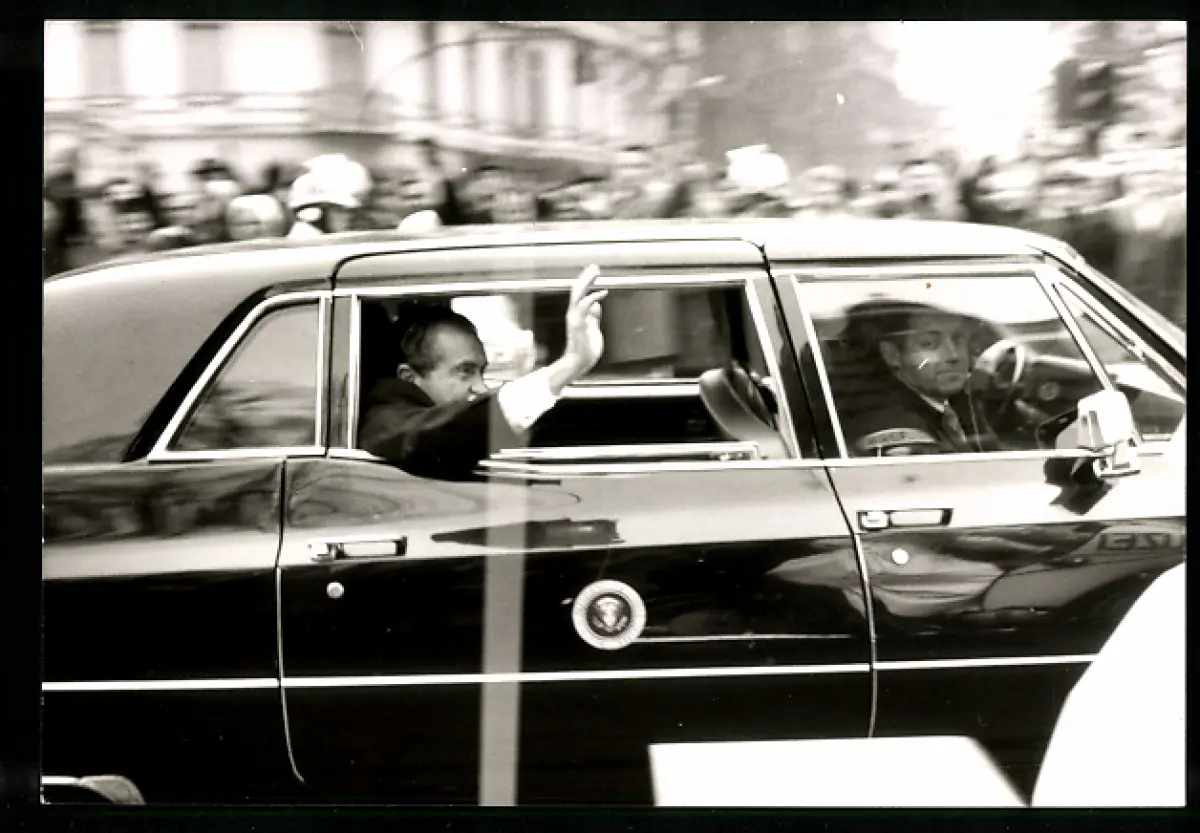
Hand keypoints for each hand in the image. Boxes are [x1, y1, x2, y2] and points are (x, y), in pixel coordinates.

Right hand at [549, 264, 606, 392]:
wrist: (578, 364)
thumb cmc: (586, 350)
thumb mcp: (592, 329)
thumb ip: (593, 317)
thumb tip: (597, 305)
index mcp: (576, 314)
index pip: (579, 293)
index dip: (586, 281)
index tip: (593, 271)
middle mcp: (573, 314)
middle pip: (577, 290)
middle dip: (585, 277)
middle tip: (595, 266)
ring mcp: (574, 318)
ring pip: (578, 294)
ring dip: (586, 282)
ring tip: (596, 272)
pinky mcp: (578, 324)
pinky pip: (584, 306)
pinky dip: (593, 297)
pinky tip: (603, 292)